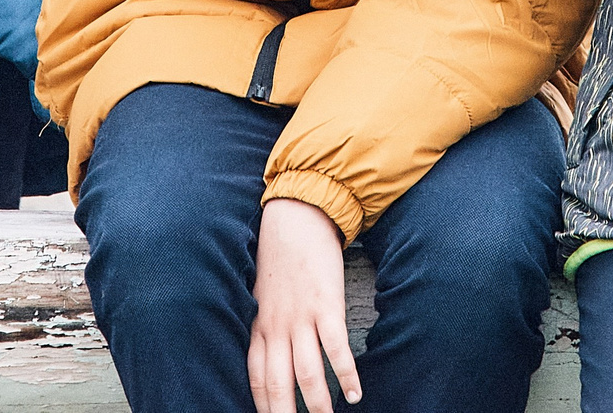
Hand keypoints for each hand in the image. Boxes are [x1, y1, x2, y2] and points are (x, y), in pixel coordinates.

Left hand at [248, 198, 358, 412]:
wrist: (296, 218)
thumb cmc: (280, 257)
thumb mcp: (262, 295)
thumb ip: (265, 325)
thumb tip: (267, 353)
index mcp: (260, 326)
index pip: (256, 378)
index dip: (263, 406)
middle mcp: (277, 326)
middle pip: (278, 384)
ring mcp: (302, 317)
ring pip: (307, 373)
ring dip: (317, 403)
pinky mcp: (326, 305)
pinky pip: (336, 348)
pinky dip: (346, 374)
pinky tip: (355, 393)